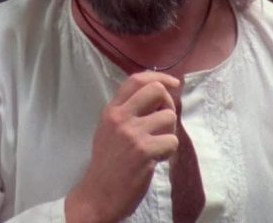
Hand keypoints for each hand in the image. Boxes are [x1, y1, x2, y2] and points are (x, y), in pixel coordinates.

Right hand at [65, 71, 180, 222]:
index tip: (173, 84)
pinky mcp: (144, 151)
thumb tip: (158, 95)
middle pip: (157, 90)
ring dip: (169, 133)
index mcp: (111, 110)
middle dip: (169, 104)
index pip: (136, 80)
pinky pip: (172, 141)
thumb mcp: (109, 130)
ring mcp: (132, 133)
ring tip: (157, 146)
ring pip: (169, 117)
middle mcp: (120, 117)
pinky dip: (168, 152)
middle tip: (164, 122)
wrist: (98, 194)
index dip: (159, 77)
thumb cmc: (107, 163)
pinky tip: (156, 160)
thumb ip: (128, 112)